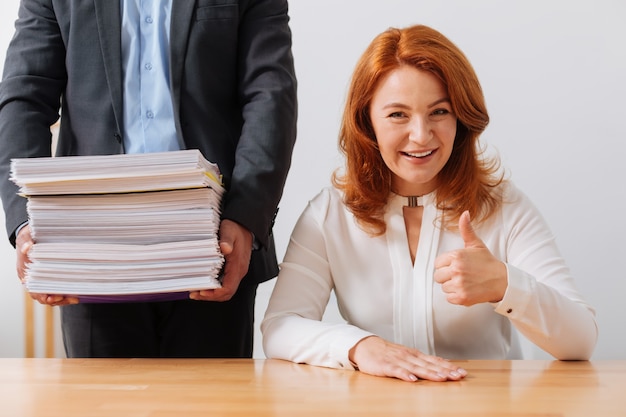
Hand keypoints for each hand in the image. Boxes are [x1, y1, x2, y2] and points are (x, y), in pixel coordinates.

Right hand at [16, 225, 77, 305]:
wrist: (30, 237)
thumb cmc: (28, 238)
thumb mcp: (26, 237)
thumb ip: (26, 241)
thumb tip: (27, 247)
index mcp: (25, 272)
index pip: (33, 289)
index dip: (44, 295)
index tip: (55, 297)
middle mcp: (31, 279)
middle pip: (43, 296)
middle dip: (57, 300)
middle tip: (72, 298)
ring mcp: (39, 280)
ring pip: (50, 295)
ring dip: (62, 298)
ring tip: (76, 298)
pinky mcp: (48, 279)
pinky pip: (54, 290)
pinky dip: (64, 293)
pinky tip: (75, 294)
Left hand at [190, 219, 252, 301]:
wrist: (244, 225)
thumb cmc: (236, 228)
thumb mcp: (229, 230)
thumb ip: (226, 239)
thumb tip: (225, 248)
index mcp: (238, 265)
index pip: (228, 288)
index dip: (214, 293)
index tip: (201, 291)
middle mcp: (239, 271)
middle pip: (226, 293)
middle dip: (210, 296)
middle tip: (194, 293)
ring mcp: (237, 271)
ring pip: (226, 290)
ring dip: (212, 293)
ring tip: (197, 290)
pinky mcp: (233, 269)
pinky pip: (226, 284)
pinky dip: (214, 287)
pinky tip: (204, 282)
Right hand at [348, 336, 466, 381]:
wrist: (365, 346)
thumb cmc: (386, 353)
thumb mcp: (407, 356)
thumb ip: (422, 361)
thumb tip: (442, 366)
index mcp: (414, 355)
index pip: (435, 361)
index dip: (449, 367)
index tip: (462, 373)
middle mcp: (409, 357)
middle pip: (429, 365)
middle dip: (445, 371)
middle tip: (459, 376)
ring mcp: (398, 361)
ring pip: (416, 368)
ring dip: (430, 373)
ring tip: (442, 378)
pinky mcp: (385, 366)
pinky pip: (396, 371)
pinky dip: (404, 375)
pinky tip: (412, 380)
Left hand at [434, 211, 506, 305]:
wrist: (503, 281)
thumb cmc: (487, 262)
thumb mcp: (476, 245)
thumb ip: (466, 229)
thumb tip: (464, 213)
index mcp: (456, 256)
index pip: (437, 263)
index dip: (446, 266)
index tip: (458, 266)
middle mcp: (456, 269)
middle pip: (438, 276)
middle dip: (447, 277)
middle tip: (462, 275)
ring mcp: (459, 284)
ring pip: (444, 287)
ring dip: (452, 287)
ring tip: (466, 283)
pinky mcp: (462, 297)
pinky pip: (449, 298)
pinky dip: (456, 297)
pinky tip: (467, 291)